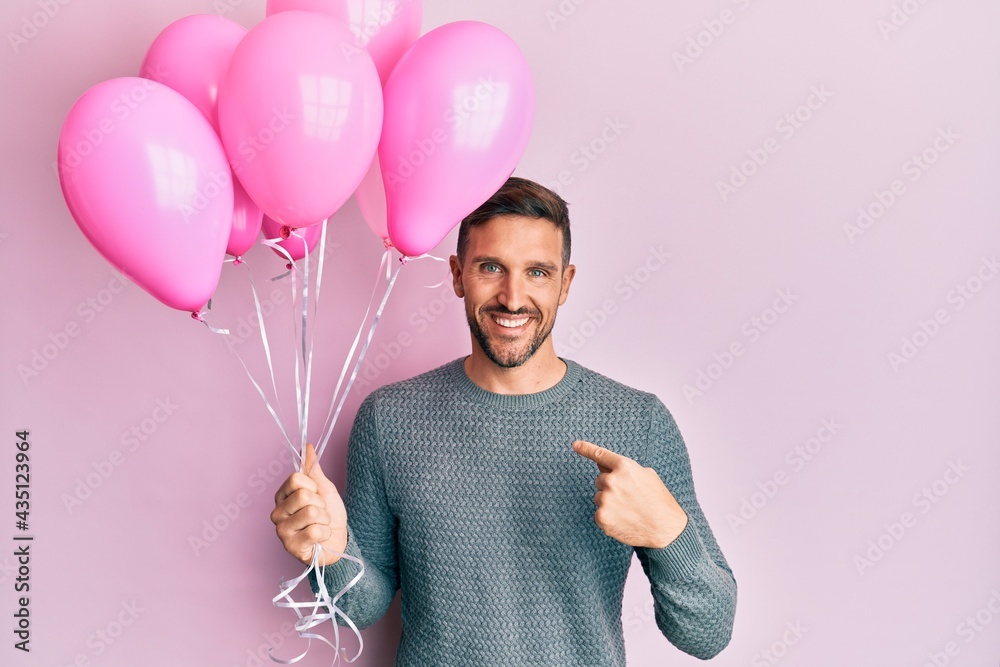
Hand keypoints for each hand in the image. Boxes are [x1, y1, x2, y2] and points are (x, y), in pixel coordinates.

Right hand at [271, 443, 347, 565]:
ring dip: (324, 519)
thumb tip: (307, 445)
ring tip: (320, 525)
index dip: (313, 486)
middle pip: (304, 495)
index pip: (296, 479)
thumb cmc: (328, 514)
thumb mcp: (323, 488)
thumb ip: (313, 468)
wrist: (339, 538)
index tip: (316, 495)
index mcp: (282, 496)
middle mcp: (277, 512)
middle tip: (320, 513)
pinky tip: (320, 538)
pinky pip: (315, 531)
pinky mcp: (291, 547)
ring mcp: (282, 531)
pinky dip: (325, 533)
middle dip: (321, 504)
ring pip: (311, 513)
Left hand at [572, 440, 687, 548]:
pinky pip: (599, 512)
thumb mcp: (646, 475)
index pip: (600, 454)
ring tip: (629, 510)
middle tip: (629, 497)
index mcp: (624, 467)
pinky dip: (608, 517)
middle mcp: (612, 480)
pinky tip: (624, 520)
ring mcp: (606, 499)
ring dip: (609, 502)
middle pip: (600, 480)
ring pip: (599, 497)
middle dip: (611, 487)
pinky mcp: (601, 516)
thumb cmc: (658, 500)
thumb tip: (601, 464)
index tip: (576, 445)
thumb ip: (623, 469)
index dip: (586, 449)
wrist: (666, 528)